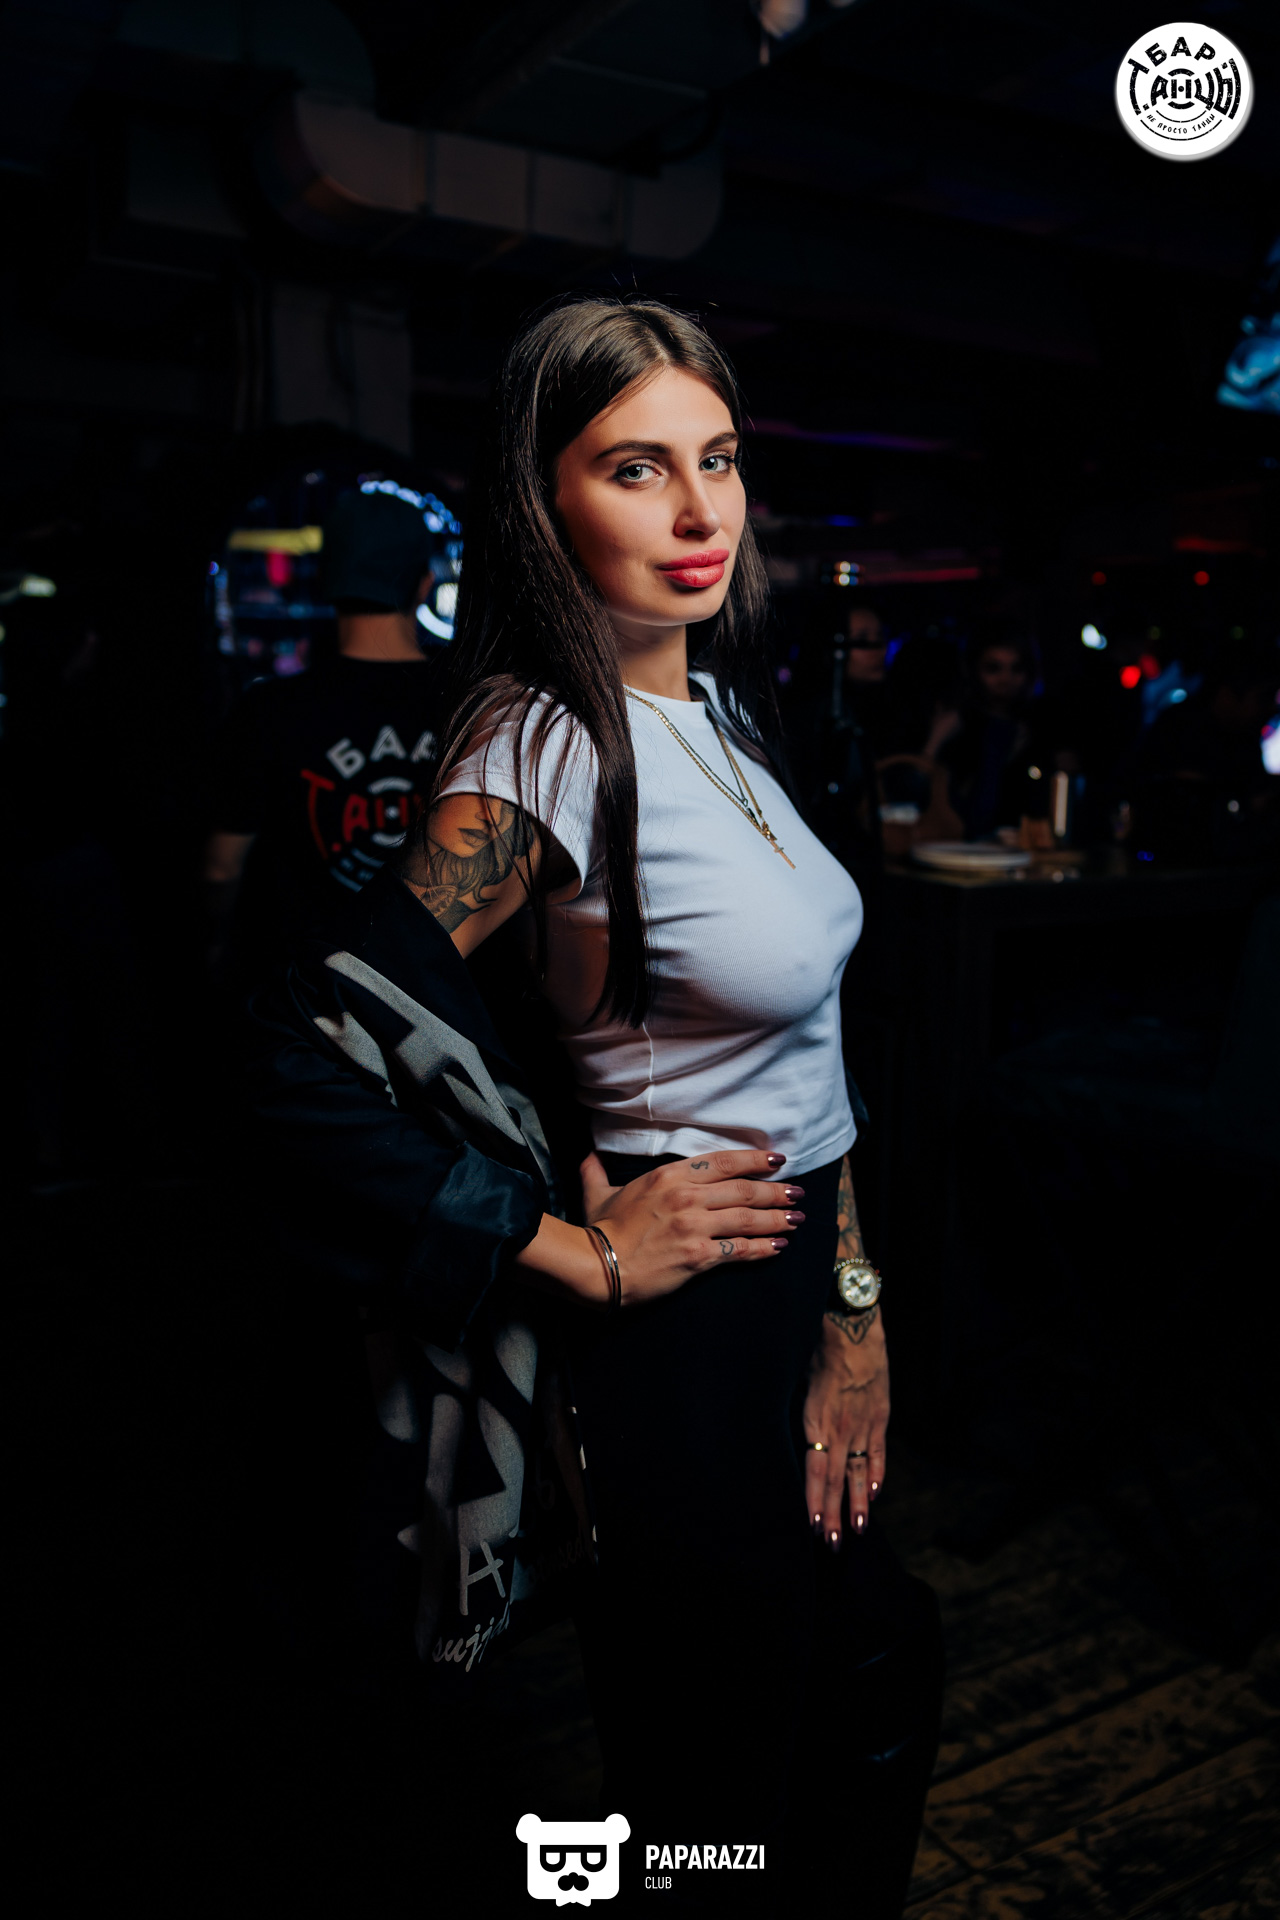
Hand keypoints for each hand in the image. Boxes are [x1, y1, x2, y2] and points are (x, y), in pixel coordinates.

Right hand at [580, 1148, 803, 1306]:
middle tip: (798, 1192)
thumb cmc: (599, 1229)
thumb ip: (596, 1171)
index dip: (755, 1160)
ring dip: (778, 1218)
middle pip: (744, 1190)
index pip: (724, 1162)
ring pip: (748, 1218)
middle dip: (776, 1191)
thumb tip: (587, 1156)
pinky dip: (763, 1248)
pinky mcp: (699, 1255)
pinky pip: (740, 1249)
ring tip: (797, 1218)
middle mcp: (687, 1196)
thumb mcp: (598, 1192)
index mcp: (669, 1176)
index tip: (778, 1161)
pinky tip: (778, 1247)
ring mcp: (695, 1226)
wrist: (597, 1266)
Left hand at [803, 1309, 889, 1548]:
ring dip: (857, 1504)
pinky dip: (876, 1475)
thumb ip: (801, 1412)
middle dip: (834, 1514)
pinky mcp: (880, 1415)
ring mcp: (863, 1422)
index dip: (814, 1500)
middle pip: (835, 1479)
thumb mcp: (798, 1379)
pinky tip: (872, 1495)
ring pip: (858, 1471)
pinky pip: (878, 1451)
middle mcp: (840, 1426)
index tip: (814, 1526)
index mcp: (815, 1418)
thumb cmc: (816, 1346)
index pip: (815, 1470)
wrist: (852, 1322)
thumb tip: (795, 1436)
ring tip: (858, 1531)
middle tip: (833, 1544)